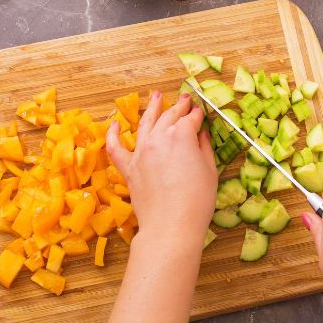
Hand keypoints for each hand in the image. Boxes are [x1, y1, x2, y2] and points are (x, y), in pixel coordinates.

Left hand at [106, 91, 217, 241]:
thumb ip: (204, 149)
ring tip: (156, 96)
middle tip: (185, 99)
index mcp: (182, 136)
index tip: (200, 112)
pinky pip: (116, 147)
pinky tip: (114, 123)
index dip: (198, 115)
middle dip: (179, 107)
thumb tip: (202, 135)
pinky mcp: (128, 168)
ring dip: (152, 108)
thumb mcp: (210, 172)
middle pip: (170, 116)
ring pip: (145, 123)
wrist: (171, 226)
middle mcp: (158, 138)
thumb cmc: (196, 202)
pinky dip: (112, 134)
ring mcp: (141, 152)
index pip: (191, 119)